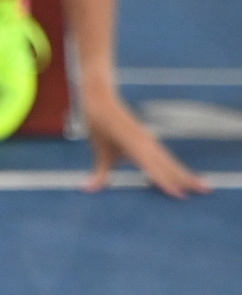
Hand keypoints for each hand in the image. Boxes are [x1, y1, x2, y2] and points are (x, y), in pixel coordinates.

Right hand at [81, 88, 209, 198]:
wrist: (97, 103)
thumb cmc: (101, 129)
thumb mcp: (101, 157)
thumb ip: (101, 174)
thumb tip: (89, 188)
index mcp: (145, 150)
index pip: (166, 166)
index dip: (180, 178)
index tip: (193, 190)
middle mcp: (149, 146)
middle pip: (171, 166)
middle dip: (188, 179)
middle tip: (206, 191)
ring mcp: (143, 142)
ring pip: (164, 165)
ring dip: (178, 178)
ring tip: (192, 189)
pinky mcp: (134, 140)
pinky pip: (149, 162)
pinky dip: (159, 174)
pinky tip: (168, 183)